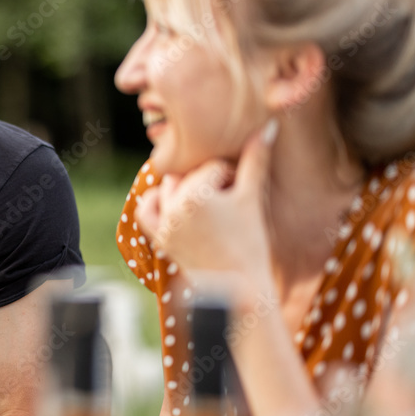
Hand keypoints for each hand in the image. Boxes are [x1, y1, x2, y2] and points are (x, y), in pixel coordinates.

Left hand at [134, 119, 278, 285]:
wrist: (239, 290)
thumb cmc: (251, 244)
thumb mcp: (252, 198)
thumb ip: (256, 159)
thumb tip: (269, 124)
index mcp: (196, 195)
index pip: (213, 167)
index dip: (233, 175)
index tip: (244, 193)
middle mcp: (174, 208)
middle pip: (191, 176)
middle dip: (210, 180)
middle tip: (230, 197)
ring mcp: (164, 224)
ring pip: (168, 187)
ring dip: (185, 187)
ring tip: (210, 201)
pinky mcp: (159, 238)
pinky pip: (145, 210)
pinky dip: (154, 200)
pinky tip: (172, 201)